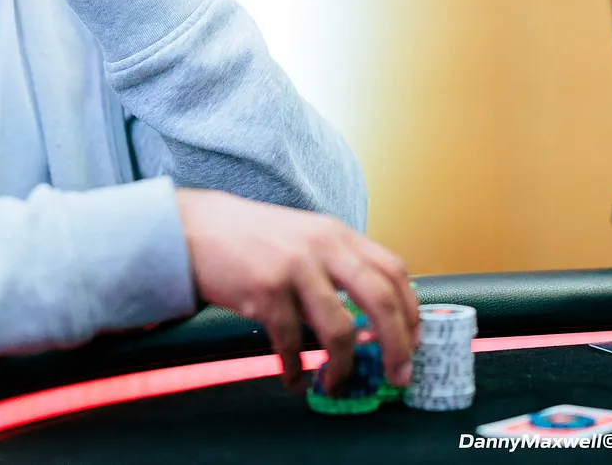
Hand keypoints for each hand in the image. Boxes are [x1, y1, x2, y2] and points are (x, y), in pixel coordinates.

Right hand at [175, 189, 420, 394]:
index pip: (393, 271)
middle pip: (379, 300)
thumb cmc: (253, 238)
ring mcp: (294, 269)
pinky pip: (292, 343)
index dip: (410, 311)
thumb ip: (337, 263)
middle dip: (396, 345)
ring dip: (343, 367)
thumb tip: (372, 313)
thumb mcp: (305, 236)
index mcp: (338, 234)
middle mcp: (322, 247)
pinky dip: (296, 368)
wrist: (197, 228)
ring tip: (336, 383)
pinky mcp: (264, 292)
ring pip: (339, 330)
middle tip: (398, 375)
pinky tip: (294, 378)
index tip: (414, 341)